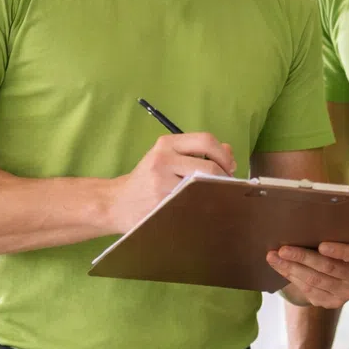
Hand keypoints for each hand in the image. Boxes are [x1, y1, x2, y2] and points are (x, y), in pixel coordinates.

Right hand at [108, 133, 234, 232]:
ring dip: (216, 192)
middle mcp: (163, 158)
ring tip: (218, 196)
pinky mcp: (161, 202)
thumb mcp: (169, 158)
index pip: (206, 141)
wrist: (118, 202)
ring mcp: (161, 181)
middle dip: (225, 177)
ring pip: (203, 185)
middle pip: (209, 166)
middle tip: (229, 186)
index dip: (224, 155)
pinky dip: (203, 204)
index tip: (231, 167)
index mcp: (167, 143)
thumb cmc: (149, 179)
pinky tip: (203, 207)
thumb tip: (229, 151)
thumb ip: (198, 152)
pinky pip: (192, 202)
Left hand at [267, 241, 348, 307]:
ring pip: (315, 281)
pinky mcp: (333, 303)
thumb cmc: (341, 245)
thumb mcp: (345, 238)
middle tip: (283, 250)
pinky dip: (292, 278)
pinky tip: (281, 269)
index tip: (321, 245)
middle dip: (302, 258)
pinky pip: (309, 291)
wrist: (345, 270)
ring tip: (274, 258)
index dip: (338, 250)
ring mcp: (347, 293)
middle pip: (328, 268)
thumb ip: (334, 233)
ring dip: (291, 269)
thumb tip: (306, 224)